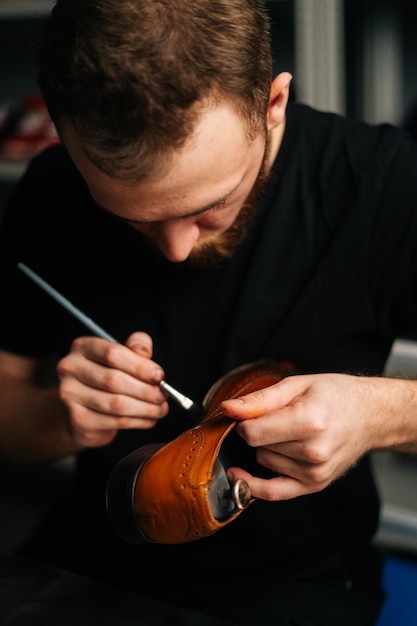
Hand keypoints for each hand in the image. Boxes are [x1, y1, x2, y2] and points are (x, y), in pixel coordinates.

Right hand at [56, 331, 167, 447]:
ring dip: (146, 408)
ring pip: (117, 403)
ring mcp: (70, 395)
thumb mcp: (122, 356)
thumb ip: (136, 347)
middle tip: (163, 395)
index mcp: (82, 347)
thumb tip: (145, 352)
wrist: (84, 410)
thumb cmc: (107, 378)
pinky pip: (115, 421)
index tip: (159, 375)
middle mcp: (70, 368)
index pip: (113, 353)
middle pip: (114, 379)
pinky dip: (138, 421)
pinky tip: (149, 419)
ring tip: (160, 408)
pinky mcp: (78, 419)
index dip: (140, 365)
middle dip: (146, 389)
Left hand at [221, 373, 381, 500]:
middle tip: (281, 416)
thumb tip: (228, 409)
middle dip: (259, 430)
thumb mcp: (297, 385)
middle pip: (258, 446)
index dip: (243, 421)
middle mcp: (314, 452)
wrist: (370, 416)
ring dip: (268, 448)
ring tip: (292, 432)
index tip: (249, 412)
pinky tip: (239, 476)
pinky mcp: (315, 485)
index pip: (253, 432)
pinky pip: (273, 493)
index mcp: (310, 422)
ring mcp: (315, 473)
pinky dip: (254, 486)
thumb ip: (260, 399)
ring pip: (264, 462)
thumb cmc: (335, 396)